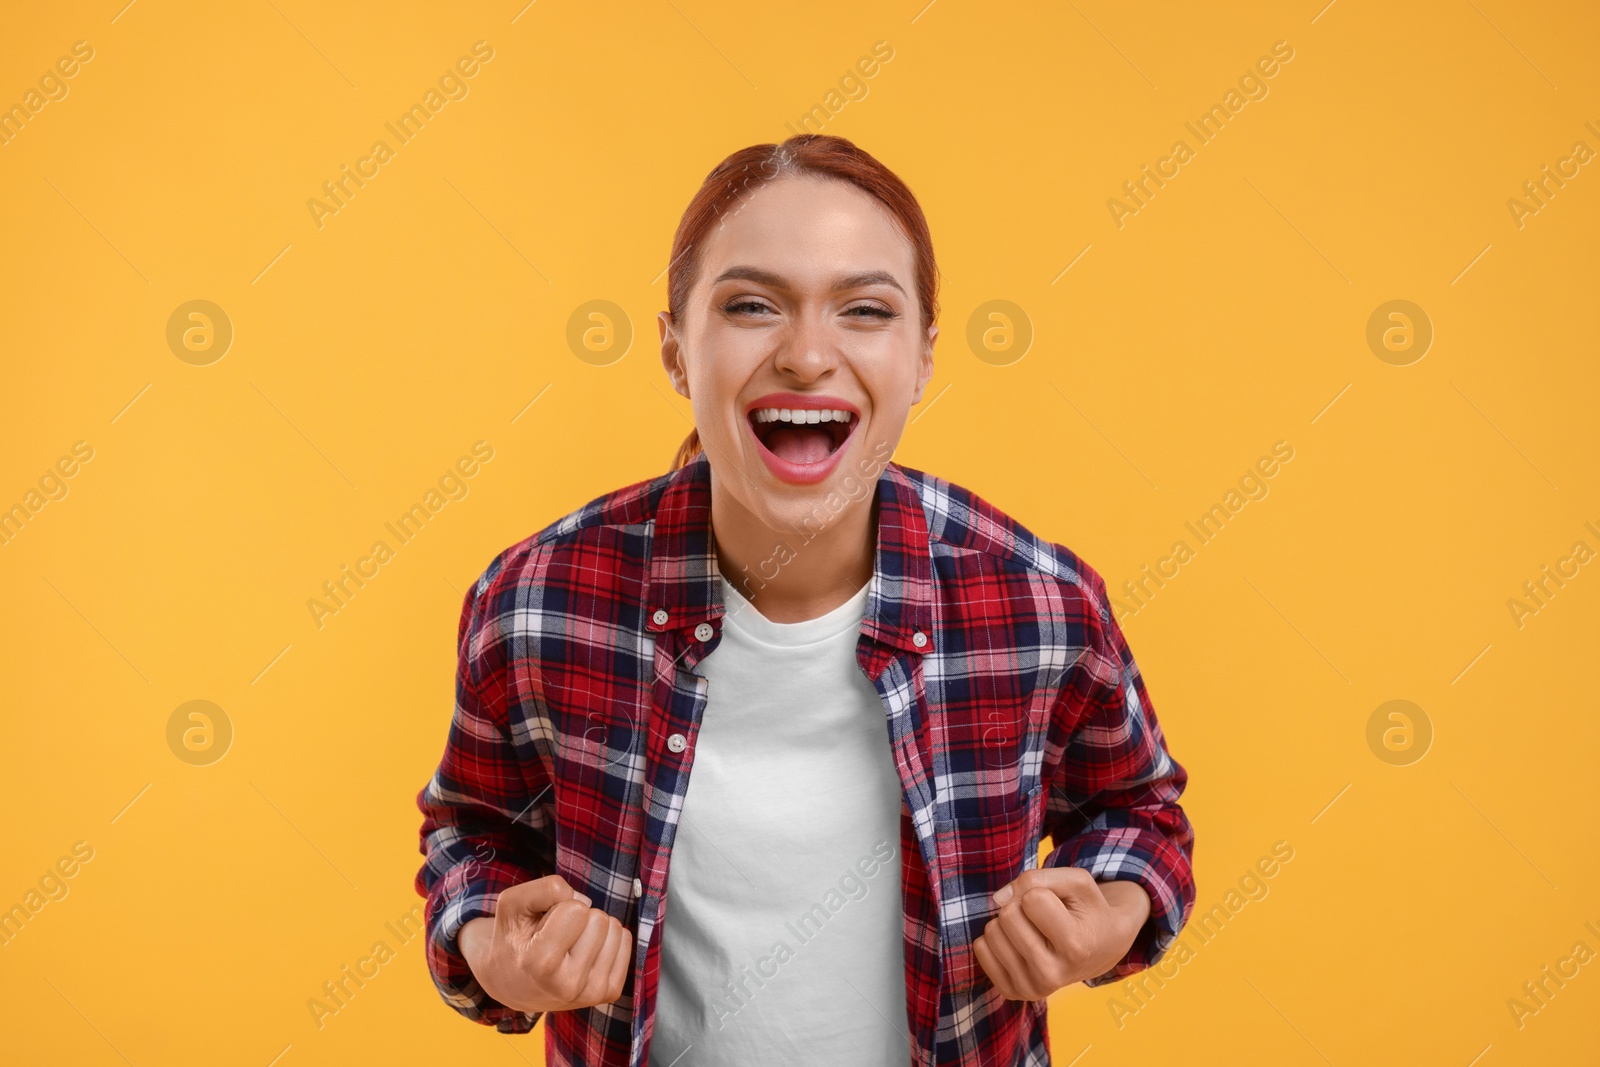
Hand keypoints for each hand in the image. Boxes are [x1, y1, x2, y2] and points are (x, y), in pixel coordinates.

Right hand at [458, 874, 631, 1012]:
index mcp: (540, 966)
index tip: (542, 927)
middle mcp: (569, 986)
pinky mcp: (609, 993)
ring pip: (615, 929)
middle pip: (600, 919)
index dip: (559, 907)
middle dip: (579, 918)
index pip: (578, 910)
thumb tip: (586, 902)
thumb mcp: (513, 903)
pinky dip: (605, 940)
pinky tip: (582, 955)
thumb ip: (545, 888)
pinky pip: (624, 941)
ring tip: (567, 947)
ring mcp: (592, 993)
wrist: (512, 985)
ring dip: (592, 929)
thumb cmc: (513, 938)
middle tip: (555, 937)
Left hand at [973, 868, 1149, 1000]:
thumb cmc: (1087, 910)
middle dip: (1021, 906)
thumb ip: (1037, 878)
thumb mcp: (1077, 882)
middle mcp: (1053, 974)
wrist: (1101, 949)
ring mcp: (1031, 988)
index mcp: (1075, 946)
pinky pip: (981, 950)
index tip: (1057, 904)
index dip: (1040, 891)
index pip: (1032, 898)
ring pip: (992, 932)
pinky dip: (997, 938)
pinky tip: (1020, 944)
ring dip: (1008, 922)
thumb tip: (998, 898)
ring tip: (1034, 930)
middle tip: (1043, 918)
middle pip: (1007, 915)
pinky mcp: (1012, 992)